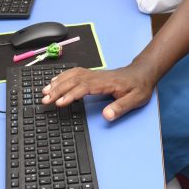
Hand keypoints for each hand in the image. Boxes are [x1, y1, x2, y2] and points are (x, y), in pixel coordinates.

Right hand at [41, 63, 155, 120]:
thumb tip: (107, 115)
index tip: (59, 103)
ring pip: (72, 75)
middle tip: (45, 99)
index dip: (71, 94)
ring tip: (45, 91)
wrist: (143, 73)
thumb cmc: (139, 86)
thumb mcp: (136, 99)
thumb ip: (121, 107)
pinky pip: (75, 73)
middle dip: (58, 89)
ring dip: (58, 82)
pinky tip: (55, 81)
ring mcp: (94, 74)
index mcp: (107, 83)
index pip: (84, 87)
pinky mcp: (93, 74)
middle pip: (74, 80)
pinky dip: (63, 76)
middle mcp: (98, 76)